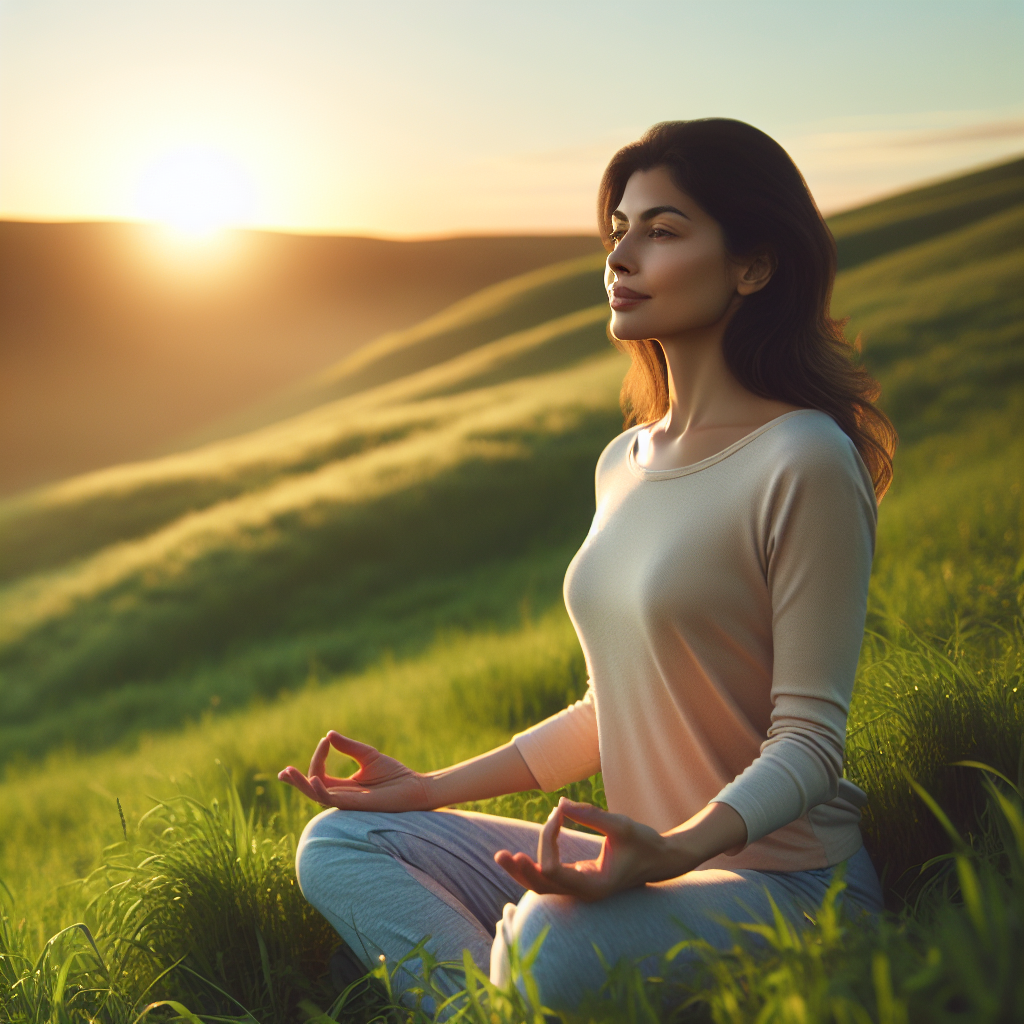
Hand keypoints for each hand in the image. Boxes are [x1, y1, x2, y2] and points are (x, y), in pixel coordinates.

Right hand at [278, 731, 433, 811]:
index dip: (318, 756)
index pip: (320, 773)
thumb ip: (348, 747)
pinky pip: (332, 799)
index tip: (325, 741)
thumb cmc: (394, 775)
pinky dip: (320, 790)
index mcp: (343, 786)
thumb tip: (328, 734)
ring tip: (287, 773)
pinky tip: (314, 779)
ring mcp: (347, 802)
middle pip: (312, 789)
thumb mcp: (368, 756)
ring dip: (302, 785)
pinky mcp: (355, 805)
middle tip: (282, 773)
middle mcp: (342, 796)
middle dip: (296, 781)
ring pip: (317, 795)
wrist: (414, 787)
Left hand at [494, 798, 698, 901]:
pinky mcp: (579, 883)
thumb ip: (590, 815)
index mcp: (595, 886)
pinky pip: (550, 880)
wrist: (661, 860)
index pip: (555, 870)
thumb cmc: (644, 842)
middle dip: (520, 870)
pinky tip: (518, 858)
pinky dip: (533, 869)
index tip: (558, 813)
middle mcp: (585, 894)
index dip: (548, 840)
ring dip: (521, 872)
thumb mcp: (620, 825)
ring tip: (501, 857)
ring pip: (543, 887)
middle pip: (542, 887)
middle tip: (499, 854)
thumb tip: (559, 802)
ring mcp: (580, 891)